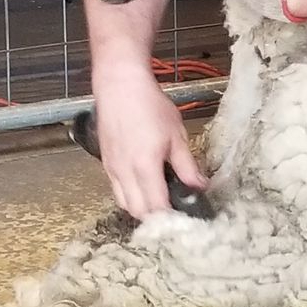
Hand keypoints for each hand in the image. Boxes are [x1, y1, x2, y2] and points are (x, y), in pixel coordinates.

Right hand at [91, 66, 207, 219]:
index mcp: (144, 166)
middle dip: (155, 218)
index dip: (170, 218)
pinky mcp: (106, 163)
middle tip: (174, 212)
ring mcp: (112, 168)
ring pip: (124, 203)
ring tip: (160, 201)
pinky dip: (129, 196)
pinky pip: (116, 189)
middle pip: (138, 212)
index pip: (156, 207)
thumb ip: (187, 165)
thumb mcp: (177, 135)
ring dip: (141, 208)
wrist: (120, 86)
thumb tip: (199, 185)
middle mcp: (124, 172)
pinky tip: (144, 186)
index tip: (184, 219)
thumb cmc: (148, 105)